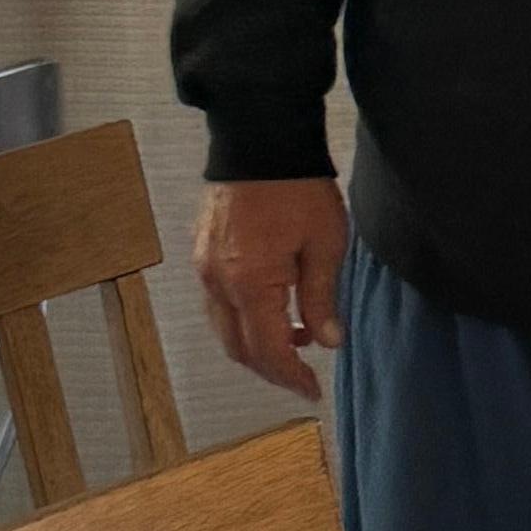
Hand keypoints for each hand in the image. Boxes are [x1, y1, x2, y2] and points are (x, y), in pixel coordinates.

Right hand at [194, 175, 347, 397]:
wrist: (259, 139)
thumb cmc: (298, 189)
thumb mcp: (325, 245)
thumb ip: (322, 298)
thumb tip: (328, 342)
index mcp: (250, 284)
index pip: (268, 351)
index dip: (291, 377)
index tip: (313, 391)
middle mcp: (218, 283)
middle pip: (239, 348)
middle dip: (271, 369)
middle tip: (303, 376)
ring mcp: (204, 269)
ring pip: (224, 329)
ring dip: (255, 345)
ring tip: (296, 340)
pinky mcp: (202, 254)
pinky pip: (218, 305)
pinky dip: (242, 320)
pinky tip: (273, 310)